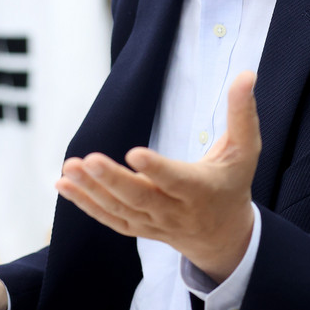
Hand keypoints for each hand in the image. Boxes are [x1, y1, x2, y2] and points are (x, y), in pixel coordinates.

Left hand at [56, 70, 260, 281]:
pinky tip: (62, 185)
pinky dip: (85, 205)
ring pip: (119, 210)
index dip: (156, 169)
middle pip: (140, 198)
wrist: (224, 236)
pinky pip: (109, 219)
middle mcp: (175, 211)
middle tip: (88, 159)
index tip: (134, 153)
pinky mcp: (138, 228)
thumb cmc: (233, 182)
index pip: (176, 180)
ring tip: (68, 168)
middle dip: (112, 180)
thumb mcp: (245, 149)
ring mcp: (154, 223)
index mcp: (201, 189)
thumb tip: (247, 73)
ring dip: (91, 191)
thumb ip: (242, 112)